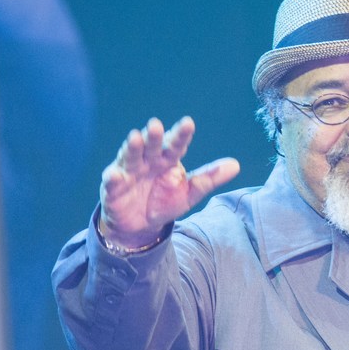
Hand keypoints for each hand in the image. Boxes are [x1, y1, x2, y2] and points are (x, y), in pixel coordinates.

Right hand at [98, 116, 239, 246]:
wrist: (141, 226)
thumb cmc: (165, 202)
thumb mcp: (190, 193)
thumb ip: (209, 178)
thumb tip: (236, 165)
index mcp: (167, 160)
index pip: (176, 145)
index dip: (181, 135)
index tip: (188, 124)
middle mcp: (148, 161)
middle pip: (151, 146)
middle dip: (153, 136)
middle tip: (156, 125)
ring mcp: (129, 171)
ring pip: (131, 157)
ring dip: (132, 148)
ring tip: (135, 138)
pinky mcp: (113, 187)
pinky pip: (112, 181)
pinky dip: (113, 177)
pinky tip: (114, 174)